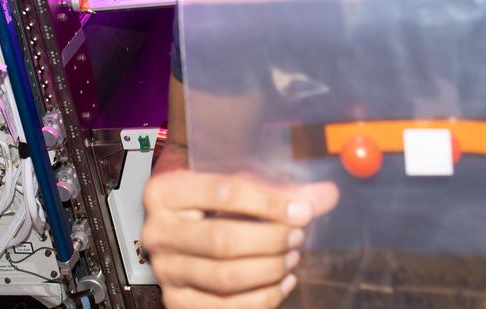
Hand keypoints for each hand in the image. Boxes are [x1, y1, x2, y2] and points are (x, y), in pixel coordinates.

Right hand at [141, 169, 338, 307]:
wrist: (183, 234)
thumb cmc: (213, 205)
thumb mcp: (239, 188)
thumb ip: (282, 190)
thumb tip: (327, 194)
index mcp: (167, 191)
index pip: (223, 191)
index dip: (268, 202)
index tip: (300, 210)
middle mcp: (158, 231)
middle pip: (222, 240)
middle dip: (270, 240)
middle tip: (297, 236)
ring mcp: (166, 270)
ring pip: (225, 277)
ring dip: (270, 269)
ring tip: (292, 256)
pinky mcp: (177, 301)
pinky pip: (225, 308)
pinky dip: (263, 298)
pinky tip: (284, 282)